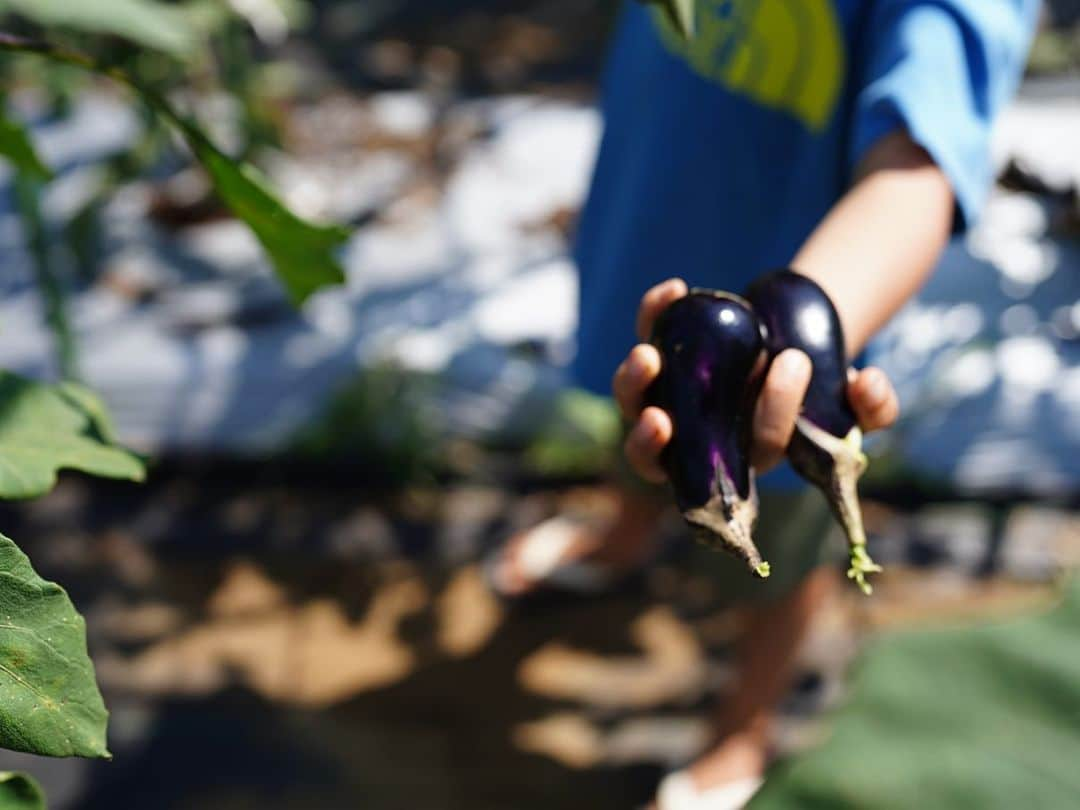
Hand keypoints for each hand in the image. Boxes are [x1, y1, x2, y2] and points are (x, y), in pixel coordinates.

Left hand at [612, 278, 900, 482]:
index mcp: (732, 463)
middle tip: (661, 417)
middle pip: (648, 452)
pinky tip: (674, 289)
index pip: (715, 475)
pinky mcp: (661, 354)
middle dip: (647, 439)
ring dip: (631, 383)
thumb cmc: (823, 390)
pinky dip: (654, 315)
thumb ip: (872, 405)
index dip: (719, 461)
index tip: (726, 433)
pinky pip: (647, 336)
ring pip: (633, 399)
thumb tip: (868, 384)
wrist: (795, 344)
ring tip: (648, 354)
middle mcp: (690, 438)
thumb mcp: (853, 403)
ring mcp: (668, 395)